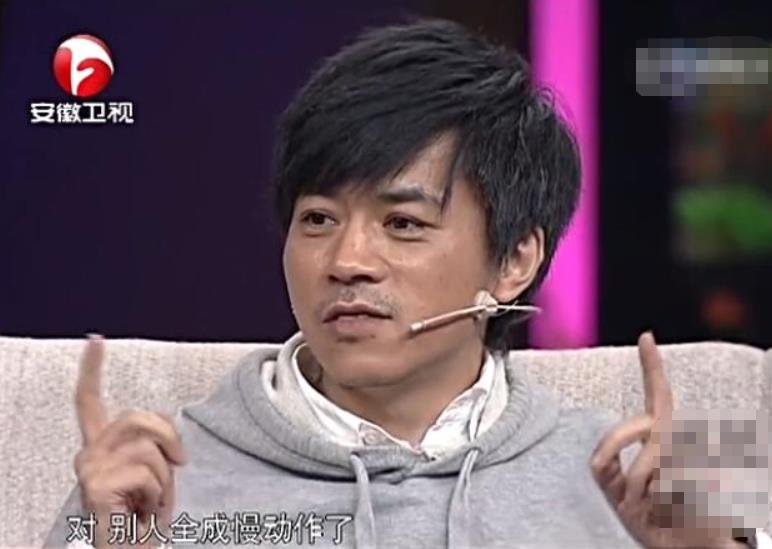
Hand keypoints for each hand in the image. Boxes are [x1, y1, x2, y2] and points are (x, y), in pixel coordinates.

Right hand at [74, 334, 186, 547]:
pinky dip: (159, 493)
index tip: (96, 340)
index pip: (89, 401)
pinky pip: (148, 471)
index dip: (92, 369)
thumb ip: (152, 443)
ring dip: (165, 476)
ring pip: (148, 445)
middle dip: (169, 438)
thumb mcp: (154, 472)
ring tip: (153, 501)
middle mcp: (87, 454)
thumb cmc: (143, 519)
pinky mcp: (96, 485)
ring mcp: (88, 470)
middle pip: (139, 416)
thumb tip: (167, 429)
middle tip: (176, 466)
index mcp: (100, 447)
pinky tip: (144, 512)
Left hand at [590, 332, 743, 548]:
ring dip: (636, 499)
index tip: (646, 337)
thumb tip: (600, 460)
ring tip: (652, 511)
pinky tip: (670, 518)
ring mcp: (696, 461)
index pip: (655, 397)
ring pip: (644, 469)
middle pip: (636, 429)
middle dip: (613, 451)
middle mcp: (681, 441)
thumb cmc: (647, 517)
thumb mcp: (616, 489)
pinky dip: (654, 511)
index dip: (651, 367)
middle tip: (614, 482)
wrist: (683, 546)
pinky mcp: (704, 486)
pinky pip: (662, 491)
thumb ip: (607, 468)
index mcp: (661, 436)